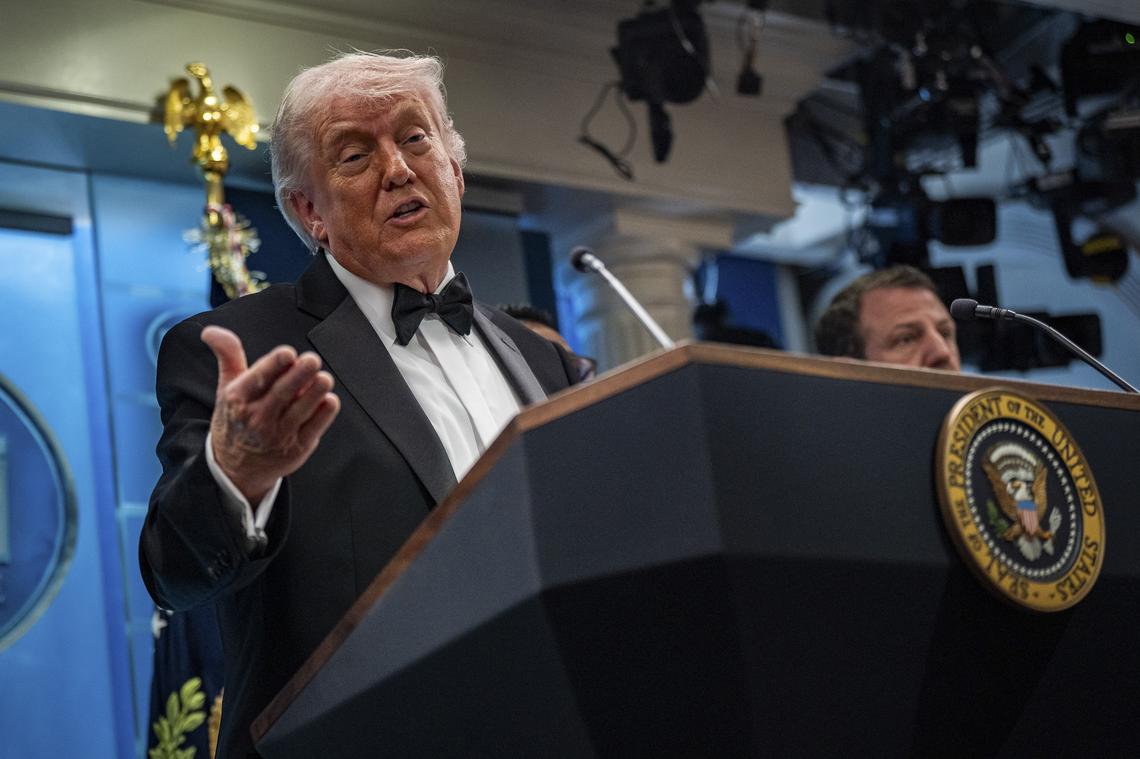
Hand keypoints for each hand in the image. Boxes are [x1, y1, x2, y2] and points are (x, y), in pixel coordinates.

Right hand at [201, 326, 339, 502]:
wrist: (235, 468)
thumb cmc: (235, 420)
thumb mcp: (226, 388)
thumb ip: (227, 356)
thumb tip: (211, 331)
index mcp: (238, 399)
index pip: (258, 378)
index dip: (274, 364)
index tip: (288, 353)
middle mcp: (257, 418)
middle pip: (282, 393)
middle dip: (300, 375)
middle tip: (313, 360)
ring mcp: (278, 435)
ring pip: (301, 410)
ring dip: (315, 392)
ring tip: (324, 379)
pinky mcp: (297, 449)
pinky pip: (314, 428)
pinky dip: (324, 413)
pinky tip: (329, 400)